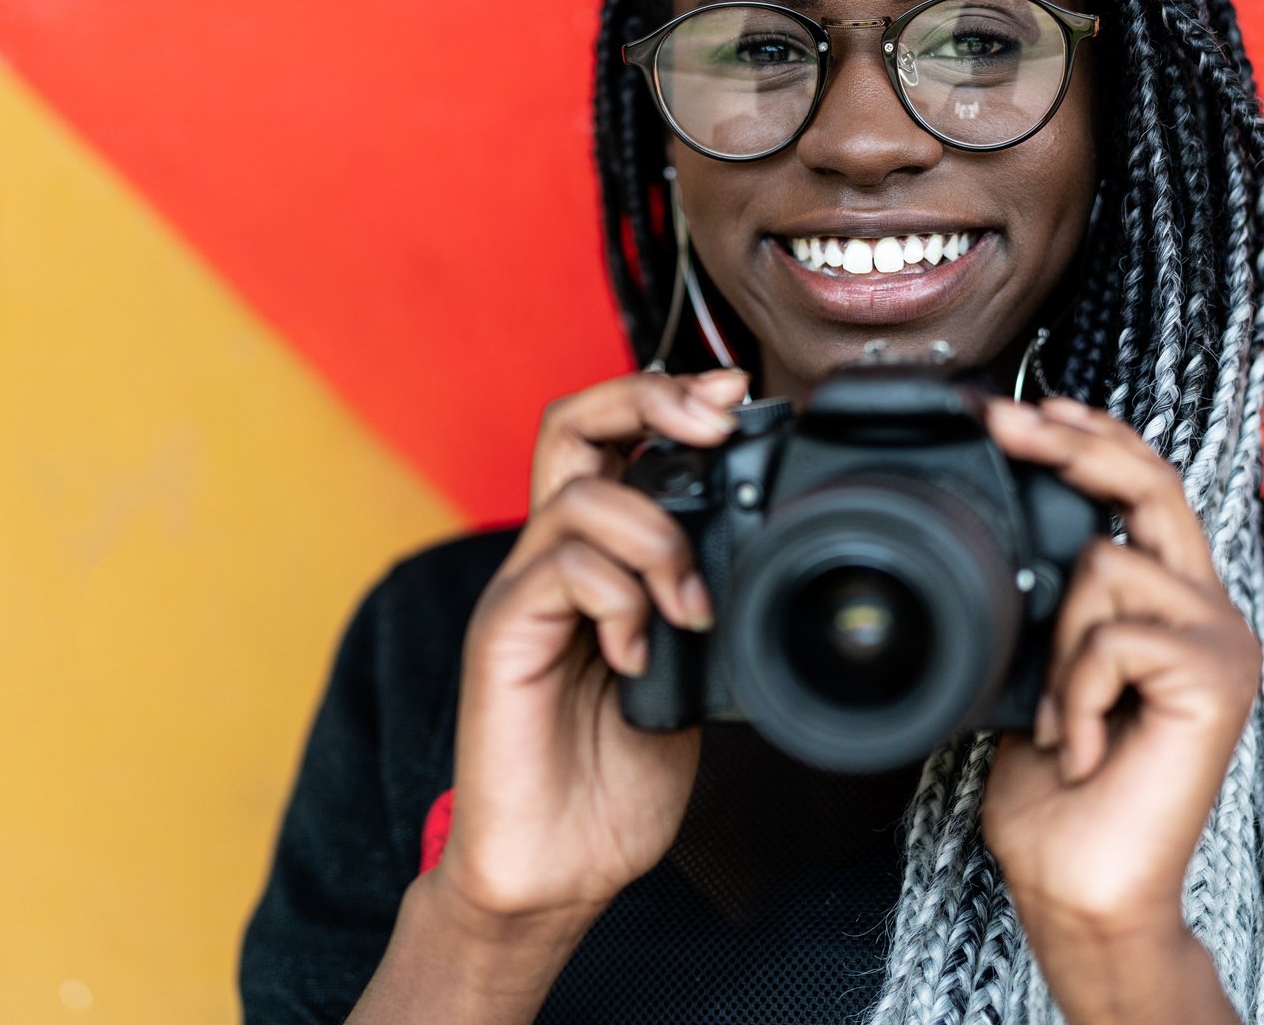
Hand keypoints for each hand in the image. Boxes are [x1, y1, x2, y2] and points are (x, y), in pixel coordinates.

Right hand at [428, 367, 749, 932]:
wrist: (557, 867)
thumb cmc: (616, 778)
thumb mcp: (694, 672)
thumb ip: (706, 602)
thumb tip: (761, 553)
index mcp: (599, 557)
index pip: (615, 438)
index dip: (671, 397)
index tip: (737, 397)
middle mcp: (553, 560)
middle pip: (574, 423)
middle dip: (650, 401)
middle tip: (715, 426)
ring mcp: (523, 594)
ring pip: (579, 495)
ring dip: (657, 538)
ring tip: (689, 609)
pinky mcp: (502, 636)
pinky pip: (557, 570)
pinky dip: (617, 599)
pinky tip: (639, 657)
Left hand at [978, 397, 1257, 1019]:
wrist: (1081, 882)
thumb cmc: (1054, 789)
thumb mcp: (1032, 669)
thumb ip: (1043, 603)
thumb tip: (996, 536)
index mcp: (1169, 604)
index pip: (1143, 489)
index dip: (1088, 438)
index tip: (1019, 409)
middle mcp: (1207, 612)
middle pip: (1153, 483)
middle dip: (1073, 443)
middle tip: (1006, 422)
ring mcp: (1221, 642)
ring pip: (1107, 565)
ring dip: (1054, 645)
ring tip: (1058, 718)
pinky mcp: (1217, 679)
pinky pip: (1112, 636)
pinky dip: (1072, 692)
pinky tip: (1080, 746)